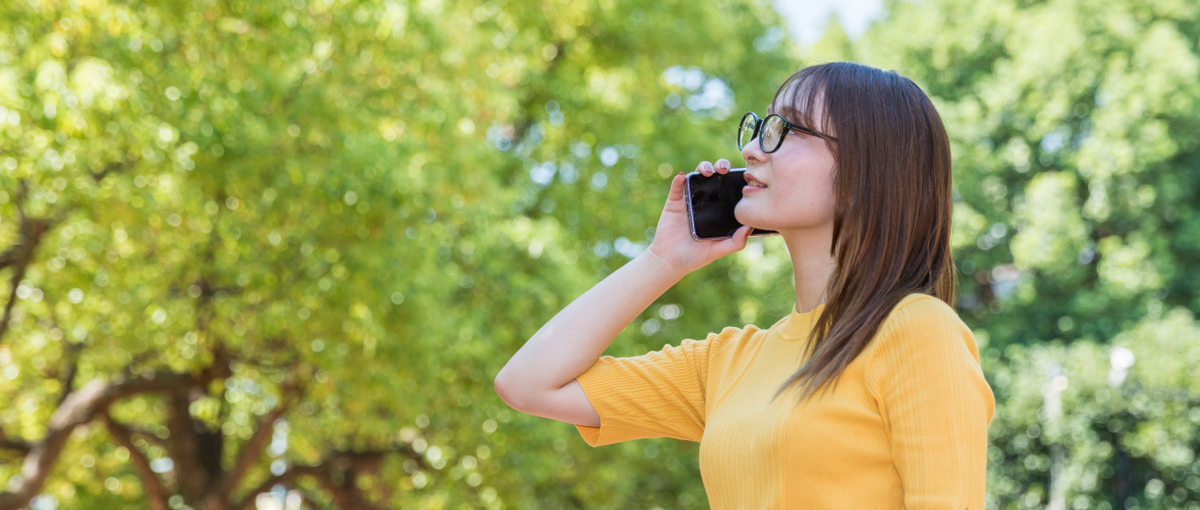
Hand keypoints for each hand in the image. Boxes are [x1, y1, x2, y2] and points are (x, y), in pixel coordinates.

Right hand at [642, 159, 751, 275]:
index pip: (730, 187)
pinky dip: (679, 179)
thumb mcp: (719, 250)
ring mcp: (690, 198)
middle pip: (715, 176)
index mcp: (719, 208)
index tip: (742, 175)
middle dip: (721, 166)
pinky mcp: (674, 201)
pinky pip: (677, 186)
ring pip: (698, 175)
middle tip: (724, 170)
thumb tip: (750, 227)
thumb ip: (736, 242)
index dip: (736, 177)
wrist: (670, 261)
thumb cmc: (696, 256)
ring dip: (703, 167)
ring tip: (707, 172)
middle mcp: (706, 200)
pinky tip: (683, 177)